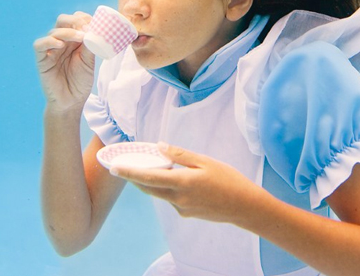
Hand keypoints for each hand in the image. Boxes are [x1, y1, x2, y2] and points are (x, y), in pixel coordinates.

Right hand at [33, 12, 94, 111]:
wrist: (71, 102)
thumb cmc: (80, 82)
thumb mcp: (89, 62)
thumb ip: (90, 46)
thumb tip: (94, 30)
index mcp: (74, 41)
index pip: (75, 21)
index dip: (83, 18)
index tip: (93, 22)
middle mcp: (62, 42)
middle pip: (63, 21)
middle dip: (75, 20)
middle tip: (86, 27)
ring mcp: (51, 50)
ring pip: (53, 31)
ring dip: (68, 31)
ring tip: (80, 37)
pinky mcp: (41, 60)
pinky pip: (39, 45)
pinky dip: (49, 41)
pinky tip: (60, 44)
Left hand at [110, 142, 264, 224]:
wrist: (245, 207)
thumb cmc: (228, 180)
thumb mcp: (205, 162)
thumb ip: (180, 155)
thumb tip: (159, 147)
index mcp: (182, 183)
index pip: (148, 177)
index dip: (129, 173)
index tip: (114, 168)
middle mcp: (178, 199)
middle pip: (149, 188)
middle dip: (133, 178)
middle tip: (121, 167)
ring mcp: (182, 208)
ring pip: (159, 193)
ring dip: (150, 182)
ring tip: (146, 167)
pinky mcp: (186, 213)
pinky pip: (170, 198)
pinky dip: (165, 188)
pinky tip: (172, 178)